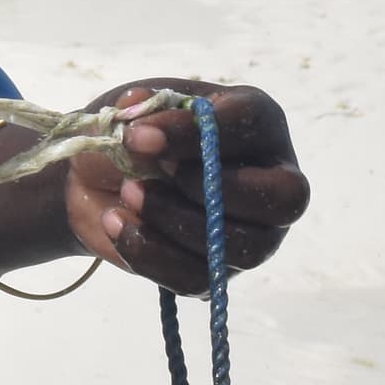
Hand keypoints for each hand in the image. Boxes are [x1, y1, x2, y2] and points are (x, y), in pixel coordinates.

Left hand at [68, 79, 308, 291]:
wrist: (101, 180)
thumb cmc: (132, 135)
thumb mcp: (133, 109)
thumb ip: (139, 109)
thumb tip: (137, 106)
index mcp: (257, 124)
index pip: (252, 122)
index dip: (193, 132)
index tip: (136, 137)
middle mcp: (273, 179)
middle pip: (282, 198)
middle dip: (209, 189)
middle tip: (144, 177)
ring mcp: (257, 233)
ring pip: (245, 246)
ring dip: (174, 222)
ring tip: (126, 195)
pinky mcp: (222, 271)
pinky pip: (200, 278)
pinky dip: (150, 254)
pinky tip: (116, 223)